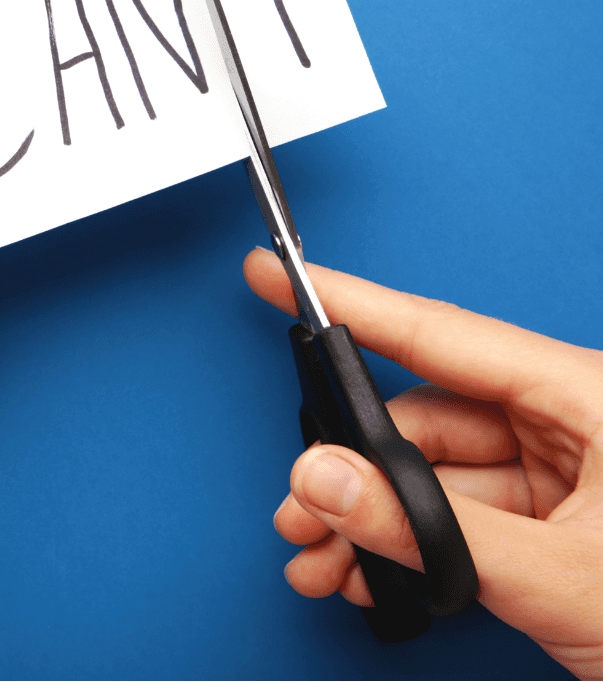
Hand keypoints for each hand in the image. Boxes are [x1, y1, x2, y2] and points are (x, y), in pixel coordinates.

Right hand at [244, 246, 602, 680]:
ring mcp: (560, 473)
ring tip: (321, 558)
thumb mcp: (568, 576)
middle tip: (299, 500)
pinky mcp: (551, 521)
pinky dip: (405, 544)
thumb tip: (330, 478)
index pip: (439, 331)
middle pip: (423, 417)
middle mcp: (568, 420)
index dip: (348, 300)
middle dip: (350, 464)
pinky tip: (366, 572)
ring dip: (367, 517)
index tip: (277, 273)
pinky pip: (454, 514)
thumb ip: (435, 528)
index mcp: (589, 394)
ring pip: (429, 474)